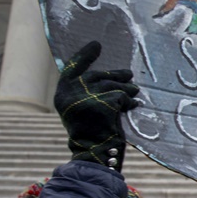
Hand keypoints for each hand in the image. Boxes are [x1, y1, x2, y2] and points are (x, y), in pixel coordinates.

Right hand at [53, 42, 139, 169]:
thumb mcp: (83, 110)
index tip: (96, 44)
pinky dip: (129, 100)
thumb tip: (109, 75)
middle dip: (115, 75)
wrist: (95, 153)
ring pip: (111, 85)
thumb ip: (87, 93)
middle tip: (129, 74)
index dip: (84, 56)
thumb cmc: (92, 134)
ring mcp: (85, 99)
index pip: (71, 68)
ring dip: (126, 88)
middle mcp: (70, 94)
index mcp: (62, 95)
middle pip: (96, 76)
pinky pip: (120, 96)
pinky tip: (133, 105)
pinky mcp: (101, 105)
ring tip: (134, 91)